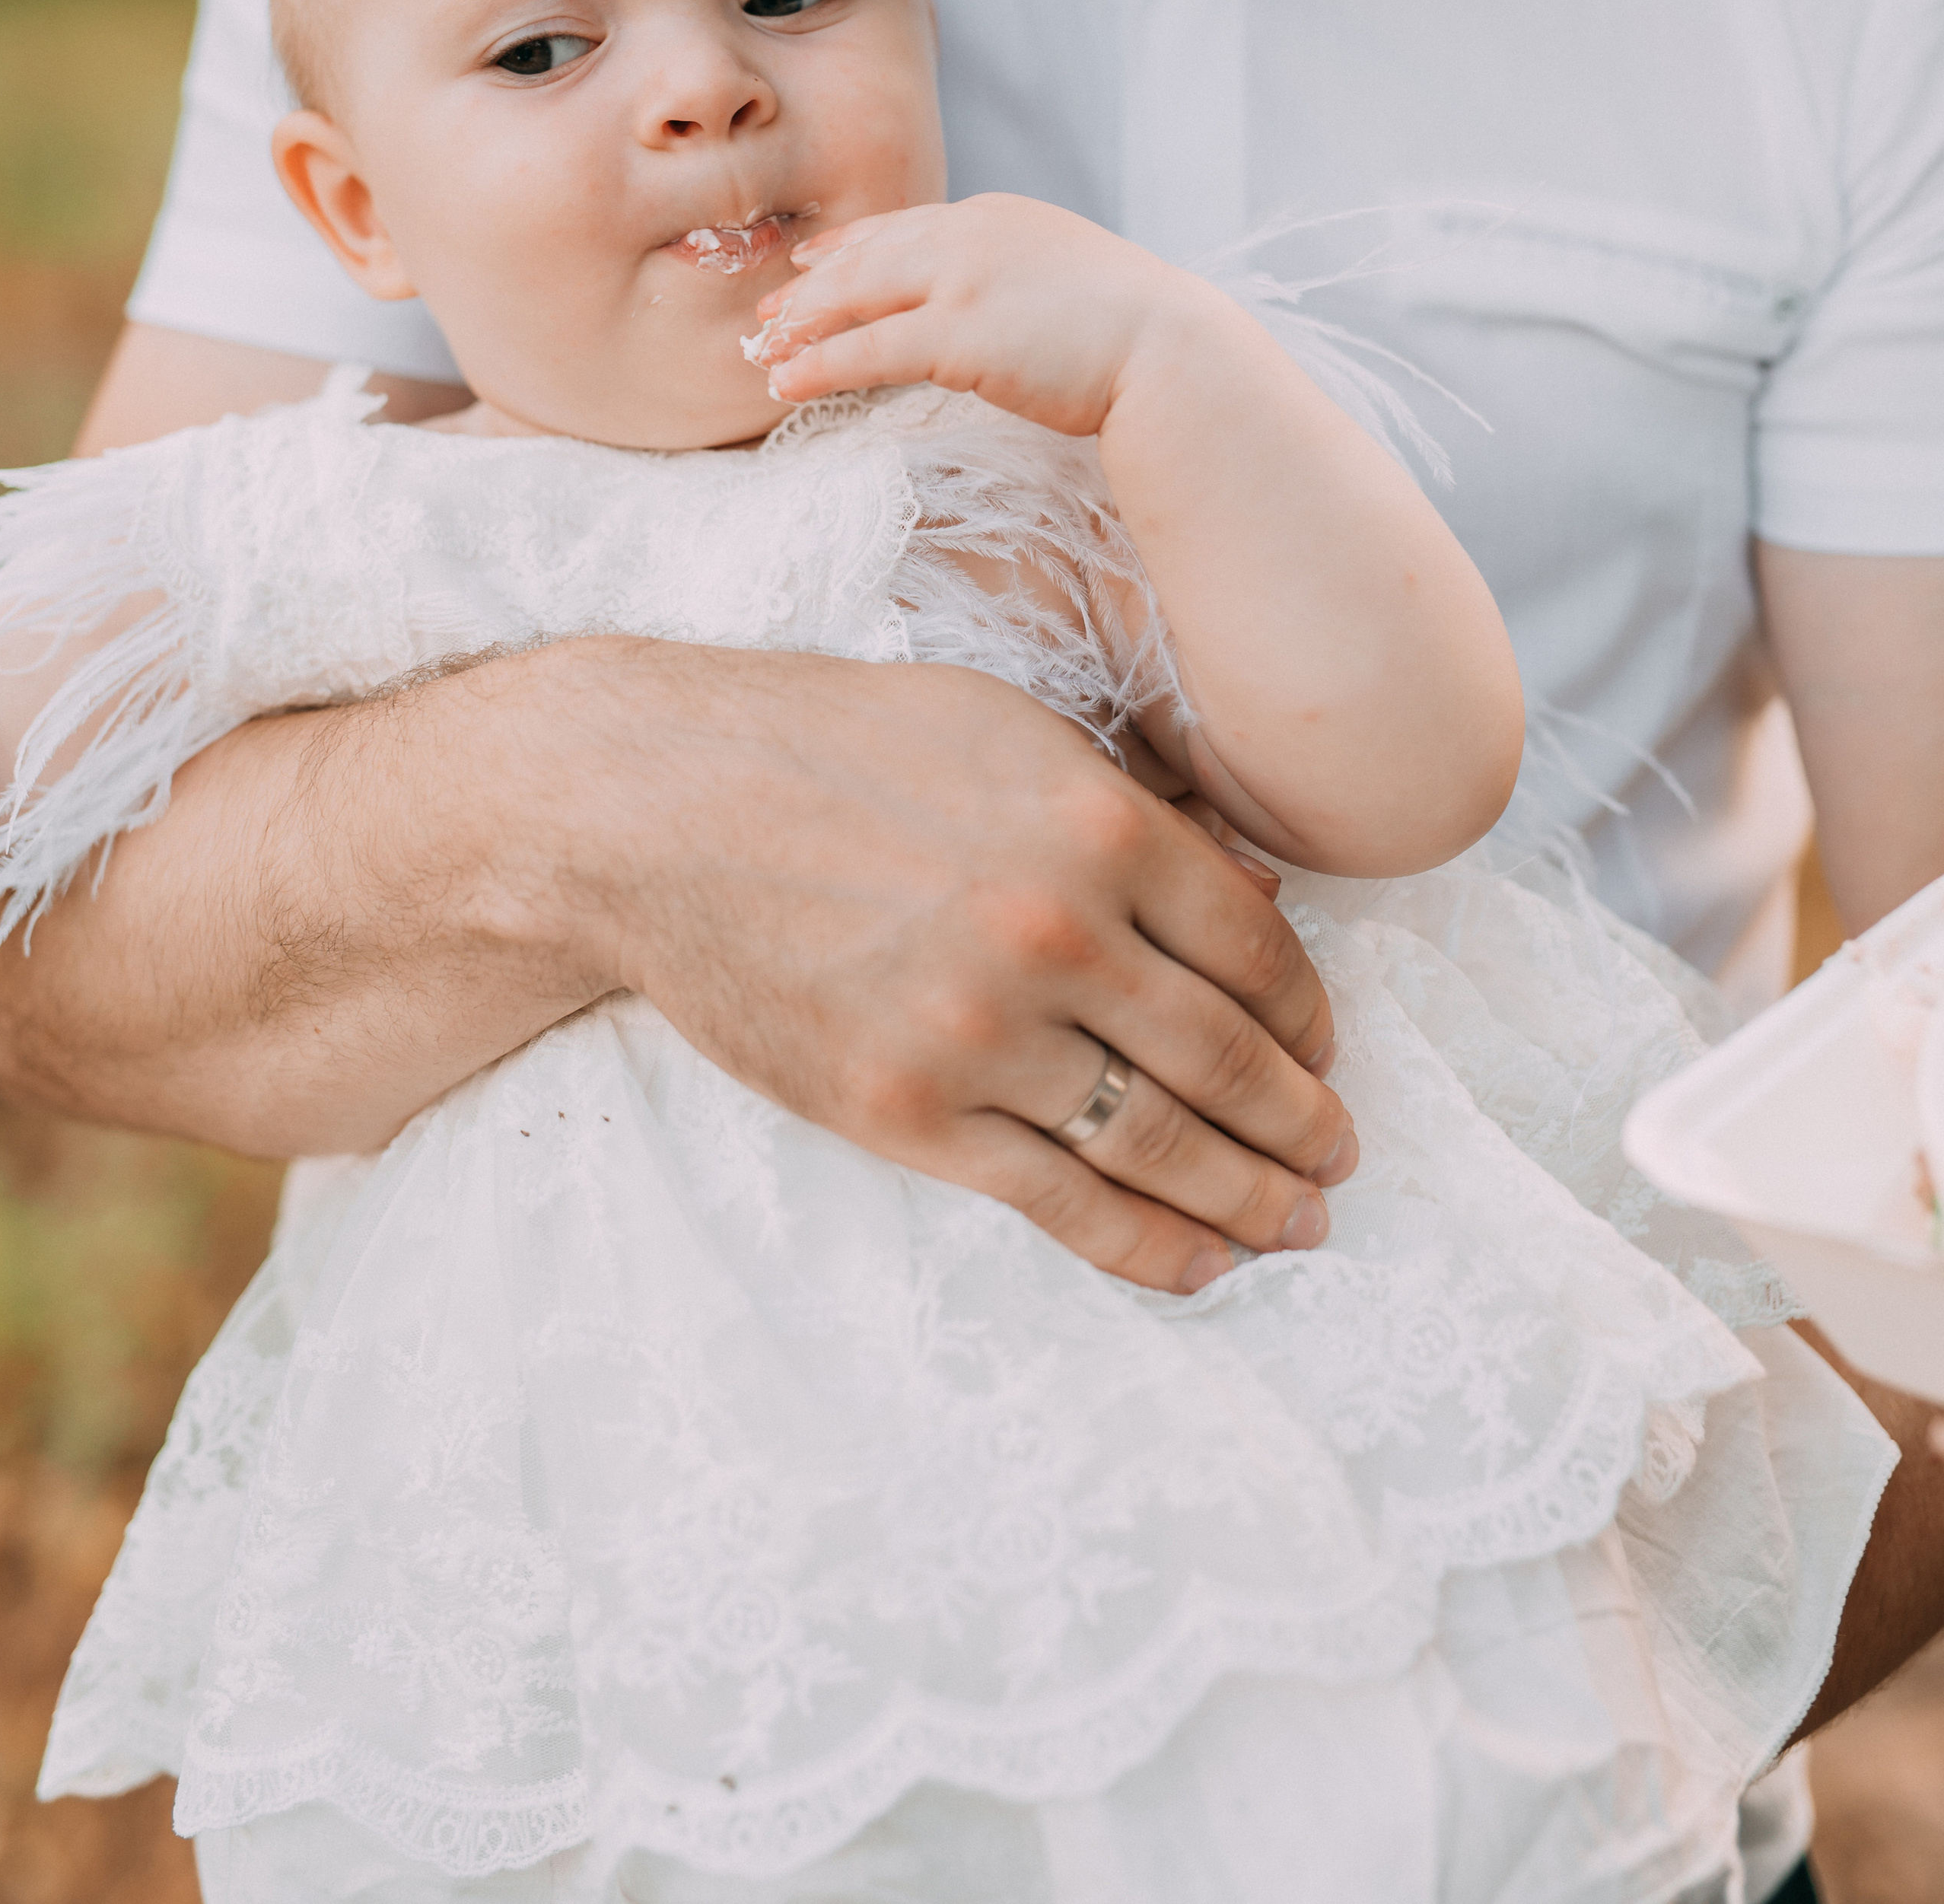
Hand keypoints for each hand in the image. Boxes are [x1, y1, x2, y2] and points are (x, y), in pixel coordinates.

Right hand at [0, 634, 1353, 1296]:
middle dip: (1306, 1124)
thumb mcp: (1006, 732)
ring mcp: (984, 1032)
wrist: (658, 806)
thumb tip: (1253, 899)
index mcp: (1101, 826)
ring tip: (1298, 1225)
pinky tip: (1199, 1268)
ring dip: (1250, 1199)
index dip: (1312, 1018)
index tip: (1326, 1051)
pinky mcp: (908, 1112)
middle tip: (1341, 1160)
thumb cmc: (835, 748)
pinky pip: (1058, 1203)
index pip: (1261, 951)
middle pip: (1233, 1062)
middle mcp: (1061, 933)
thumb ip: (1133, 813)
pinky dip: (1145, 1249)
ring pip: (1160, 1146)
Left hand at [748, 193, 1206, 434]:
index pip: (904, 226)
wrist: (1172, 352)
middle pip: (867, 258)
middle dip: (811, 287)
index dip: (850, 246)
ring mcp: (962, 281)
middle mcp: (971, 236)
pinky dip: (819, 365)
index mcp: (998, 217)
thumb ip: (1018, 277)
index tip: (812, 260)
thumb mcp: (1068, 278)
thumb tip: (994, 306)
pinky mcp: (958, 335)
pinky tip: (787, 383)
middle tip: (768, 314)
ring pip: (855, 298)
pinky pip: (866, 351)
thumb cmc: (1137, 332)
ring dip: (802, 327)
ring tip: (764, 353)